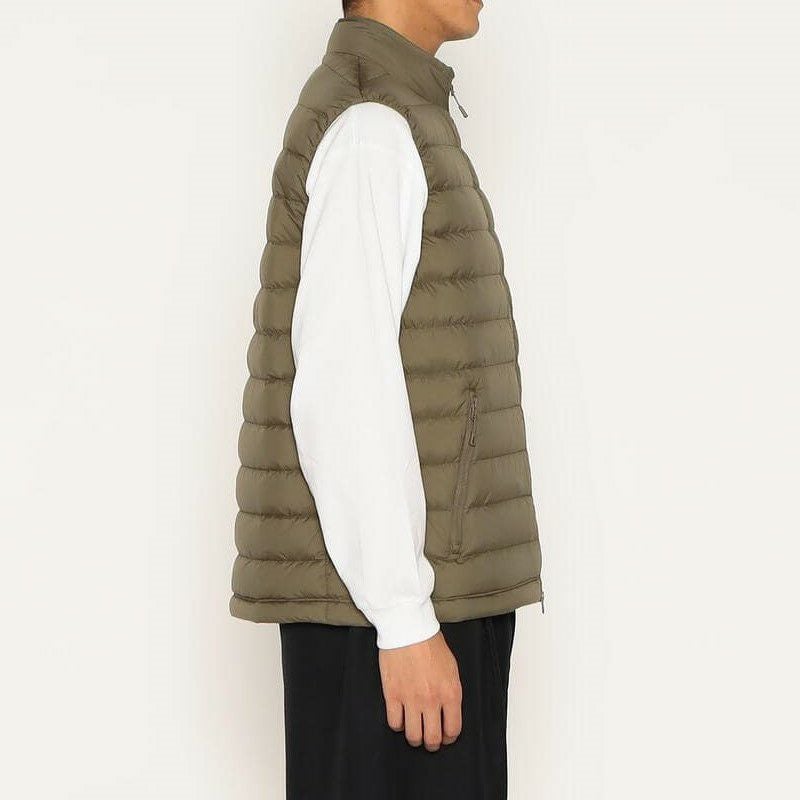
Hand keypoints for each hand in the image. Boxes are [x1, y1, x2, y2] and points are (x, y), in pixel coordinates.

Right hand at [378, 631, 461, 750]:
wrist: (408, 628)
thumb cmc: (430, 643)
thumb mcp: (451, 667)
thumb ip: (451, 691)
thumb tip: (448, 710)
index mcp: (450, 693)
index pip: (453, 730)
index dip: (449, 738)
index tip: (445, 736)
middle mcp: (432, 700)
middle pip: (433, 738)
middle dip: (432, 743)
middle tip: (430, 739)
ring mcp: (411, 699)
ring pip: (413, 736)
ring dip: (415, 737)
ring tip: (415, 731)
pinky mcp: (392, 695)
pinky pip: (394, 723)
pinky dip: (398, 724)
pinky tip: (400, 717)